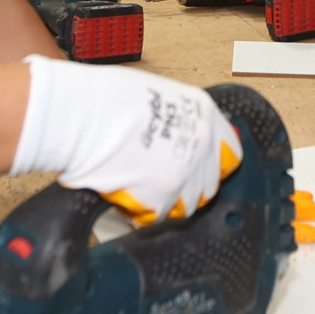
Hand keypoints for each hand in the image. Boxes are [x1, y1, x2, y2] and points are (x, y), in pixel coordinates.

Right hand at [12, 56, 231, 220]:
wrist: (84, 114)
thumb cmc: (107, 99)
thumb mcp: (157, 97)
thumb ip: (176, 122)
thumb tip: (174, 140)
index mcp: (205, 116)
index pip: (230, 152)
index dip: (213, 164)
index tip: (201, 170)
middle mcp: (202, 147)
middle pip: (209, 185)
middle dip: (187, 188)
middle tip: (161, 182)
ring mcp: (184, 176)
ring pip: (185, 206)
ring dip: (165, 203)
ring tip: (140, 191)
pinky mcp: (162, 200)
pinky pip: (155, 217)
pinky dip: (140, 212)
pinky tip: (125, 197)